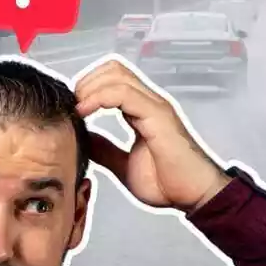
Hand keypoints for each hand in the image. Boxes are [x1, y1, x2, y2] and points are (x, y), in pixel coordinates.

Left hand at [74, 60, 230, 212]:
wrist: (194, 196)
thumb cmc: (170, 183)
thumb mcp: (124, 164)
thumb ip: (105, 148)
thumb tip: (84, 137)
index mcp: (142, 111)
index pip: (112, 79)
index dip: (88, 87)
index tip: (71, 108)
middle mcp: (150, 103)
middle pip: (113, 69)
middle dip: (86, 82)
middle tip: (71, 105)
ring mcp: (155, 106)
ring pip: (117, 75)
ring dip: (90, 88)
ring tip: (77, 108)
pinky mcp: (158, 115)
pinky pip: (124, 93)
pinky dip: (99, 97)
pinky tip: (85, 112)